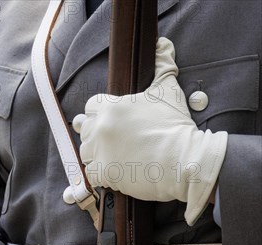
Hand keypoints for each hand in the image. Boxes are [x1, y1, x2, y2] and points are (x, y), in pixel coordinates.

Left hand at [74, 37, 226, 224]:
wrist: (185, 159)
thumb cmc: (176, 126)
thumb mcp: (169, 91)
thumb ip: (162, 65)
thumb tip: (164, 44)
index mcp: (110, 107)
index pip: (90, 106)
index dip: (100, 113)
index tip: (111, 120)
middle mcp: (100, 128)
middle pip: (86, 129)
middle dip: (97, 133)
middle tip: (115, 140)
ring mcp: (100, 151)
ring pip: (85, 152)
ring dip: (97, 154)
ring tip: (116, 155)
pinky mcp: (104, 173)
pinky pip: (91, 174)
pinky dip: (101, 174)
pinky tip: (115, 170)